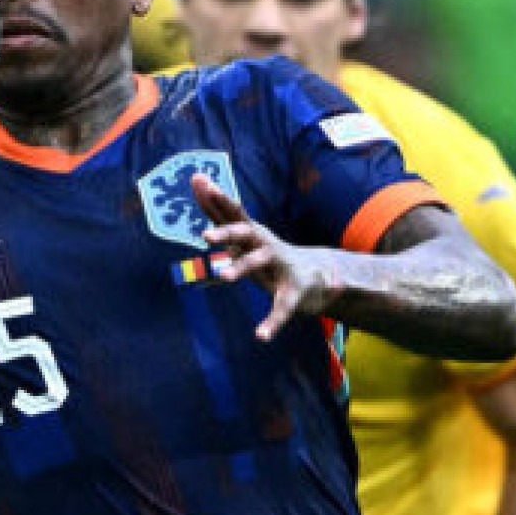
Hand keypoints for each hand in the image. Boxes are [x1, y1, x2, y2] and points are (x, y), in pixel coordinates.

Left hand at [192, 174, 334, 341]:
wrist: (318, 276)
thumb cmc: (266, 253)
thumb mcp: (242, 233)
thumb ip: (218, 209)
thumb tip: (197, 177)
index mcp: (252, 233)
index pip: (232, 212)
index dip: (217, 199)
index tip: (201, 183)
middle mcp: (266, 245)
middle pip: (246, 233)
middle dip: (227, 233)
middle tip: (205, 235)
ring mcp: (281, 267)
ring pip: (261, 264)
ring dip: (242, 268)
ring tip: (224, 276)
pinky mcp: (294, 292)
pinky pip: (282, 308)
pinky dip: (272, 322)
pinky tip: (261, 336)